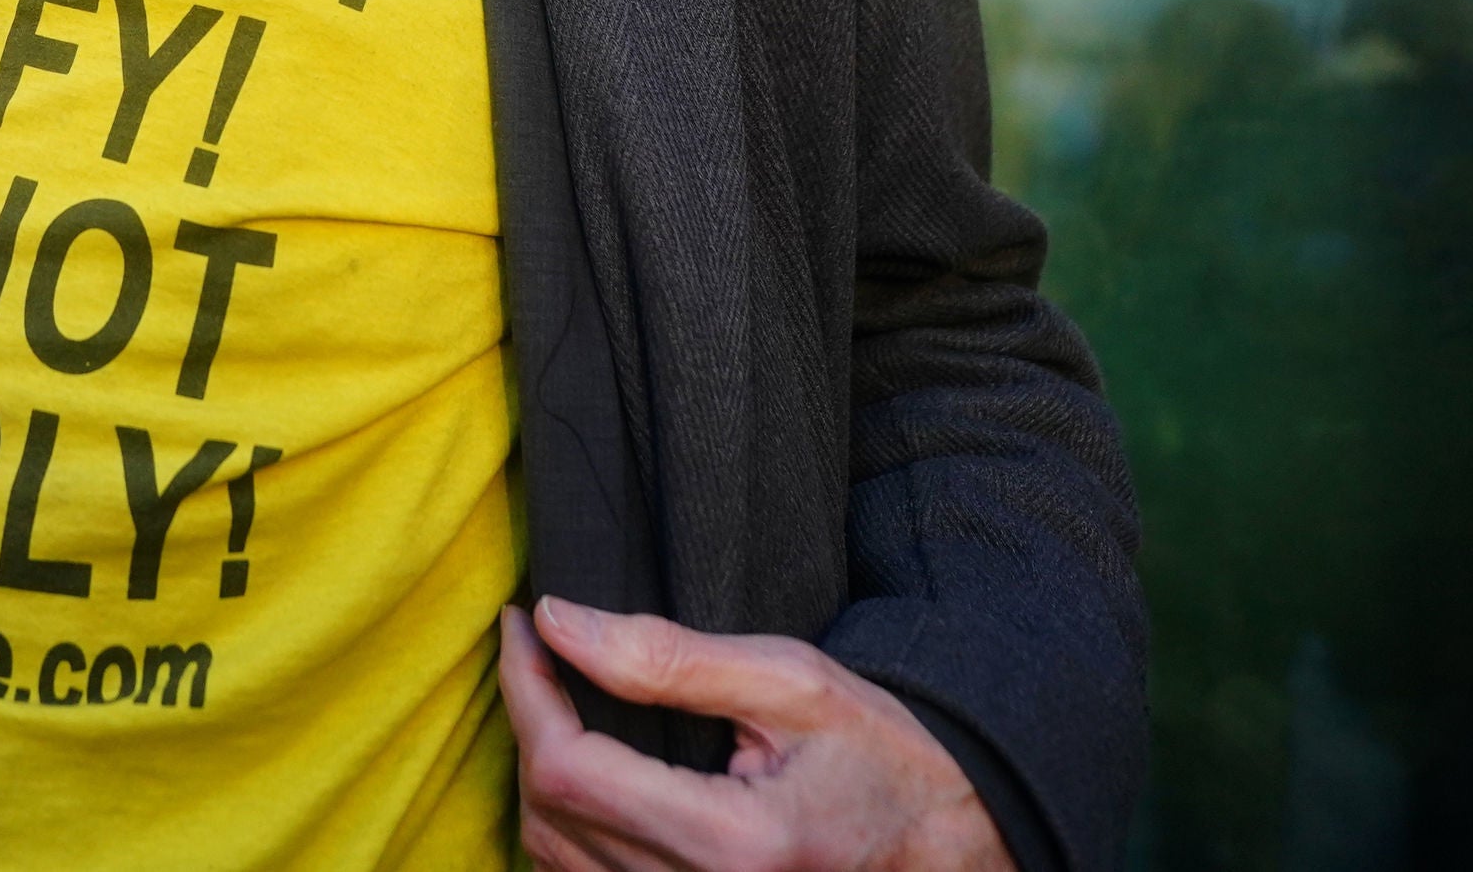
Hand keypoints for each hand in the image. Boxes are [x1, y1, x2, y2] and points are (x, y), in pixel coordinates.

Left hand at [498, 599, 1009, 871]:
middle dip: (530, 723)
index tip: (524, 625)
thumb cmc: (884, 758)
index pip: (568, 769)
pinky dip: (566, 825)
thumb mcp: (792, 683)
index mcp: (731, 842)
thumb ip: (669, 655)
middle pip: (549, 814)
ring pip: (552, 855)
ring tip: (562, 702)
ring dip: (541, 775)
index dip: (526, 689)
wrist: (947, 845)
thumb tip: (559, 623)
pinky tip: (589, 770)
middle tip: (545, 653)